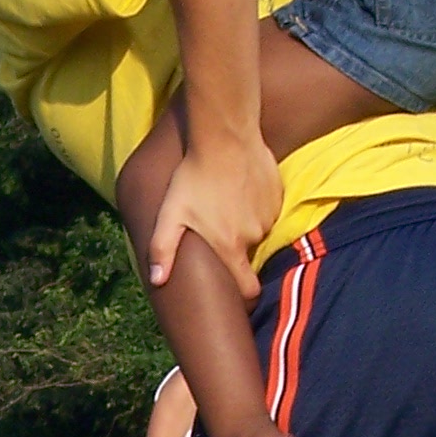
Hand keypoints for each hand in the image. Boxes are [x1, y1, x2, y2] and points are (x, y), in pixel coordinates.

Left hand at [147, 131, 282, 289]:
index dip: (243, 298)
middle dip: (234, 249)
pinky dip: (256, 207)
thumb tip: (157, 281)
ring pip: (258, 231)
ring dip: (245, 226)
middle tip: (216, 230)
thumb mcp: (171, 214)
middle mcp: (255, 236)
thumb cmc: (193, 177)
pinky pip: (267, 210)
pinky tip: (240, 192)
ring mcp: (269, 215)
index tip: (236, 296)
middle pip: (248, 255)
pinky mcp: (278, 196)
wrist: (225, 138)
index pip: (248, 289)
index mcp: (230, 247)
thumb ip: (163, 250)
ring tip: (225, 207)